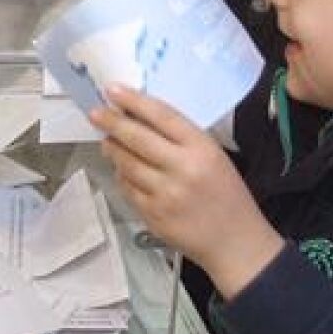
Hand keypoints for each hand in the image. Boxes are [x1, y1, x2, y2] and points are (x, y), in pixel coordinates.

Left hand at [89, 85, 283, 299]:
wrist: (236, 242)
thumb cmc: (226, 195)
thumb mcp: (214, 157)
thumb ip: (181, 139)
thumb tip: (140, 118)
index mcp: (202, 149)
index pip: (162, 116)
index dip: (134, 101)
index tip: (114, 91)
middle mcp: (183, 169)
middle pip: (137, 138)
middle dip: (112, 122)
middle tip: (96, 113)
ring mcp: (166, 194)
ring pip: (126, 164)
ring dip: (112, 149)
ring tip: (107, 141)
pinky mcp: (153, 215)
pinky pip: (128, 189)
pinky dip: (122, 176)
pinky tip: (123, 170)